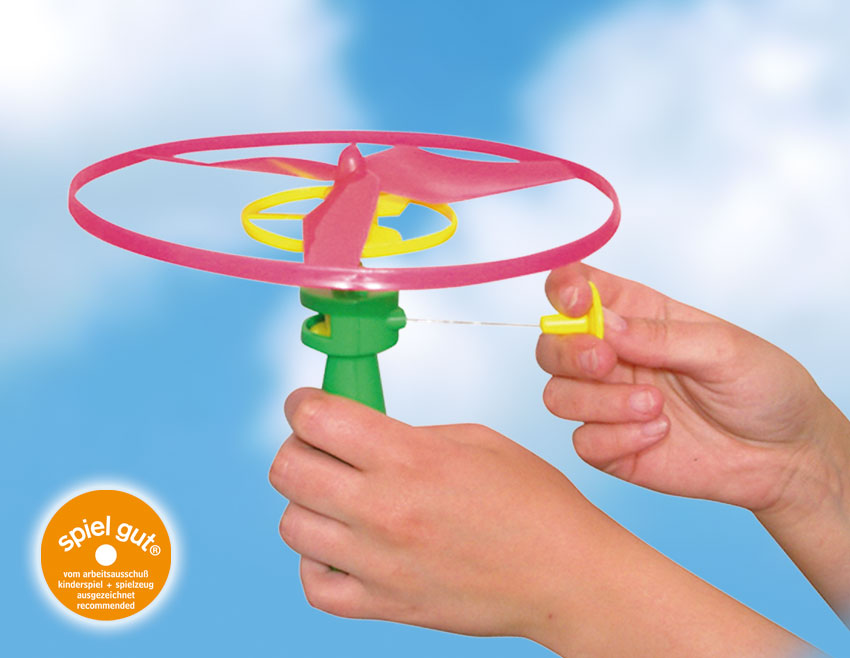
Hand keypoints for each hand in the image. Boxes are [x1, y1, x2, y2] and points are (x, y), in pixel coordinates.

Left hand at [268, 388, 604, 638]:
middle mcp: (384, 509)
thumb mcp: (476, 440)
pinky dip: (318, 561)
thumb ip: (409, 435)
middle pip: (287, 468)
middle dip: (297, 446)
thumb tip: (361, 433)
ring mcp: (379, 563)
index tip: (307, 404)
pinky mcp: (384, 605)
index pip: (315, 417)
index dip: (302, 402)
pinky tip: (344, 545)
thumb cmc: (533, 502)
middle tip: (322, 446)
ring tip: (339, 498)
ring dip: (307, 502)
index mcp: (410, 457)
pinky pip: (314, 583)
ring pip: (292, 524)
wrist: (566, 577)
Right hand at [537, 262, 848, 513]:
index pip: (576, 289)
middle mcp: (614, 357)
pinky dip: (614, 437)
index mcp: (637, 315)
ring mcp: (609, 403)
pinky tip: (658, 434)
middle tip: (608, 362)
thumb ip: (661, 335)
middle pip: (551, 345)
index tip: (577, 303)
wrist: (787, 457)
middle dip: (569, 352)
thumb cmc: (764, 388)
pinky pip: (582, 442)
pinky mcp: (612, 447)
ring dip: (598, 401)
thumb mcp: (724, 348)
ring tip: (655, 407)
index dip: (564, 290)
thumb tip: (604, 325)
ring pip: (557, 395)